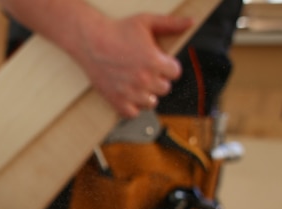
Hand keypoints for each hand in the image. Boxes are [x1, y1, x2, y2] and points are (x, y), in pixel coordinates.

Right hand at [71, 13, 192, 117]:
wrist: (91, 42)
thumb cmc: (116, 31)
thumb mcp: (146, 21)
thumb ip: (171, 23)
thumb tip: (190, 22)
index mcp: (154, 62)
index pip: (175, 73)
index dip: (168, 67)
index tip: (159, 63)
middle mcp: (144, 80)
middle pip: (164, 89)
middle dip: (158, 80)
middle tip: (146, 72)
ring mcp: (130, 92)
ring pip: (151, 103)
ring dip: (147, 95)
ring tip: (137, 84)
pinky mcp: (116, 101)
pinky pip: (132, 114)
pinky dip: (132, 108)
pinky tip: (129, 96)